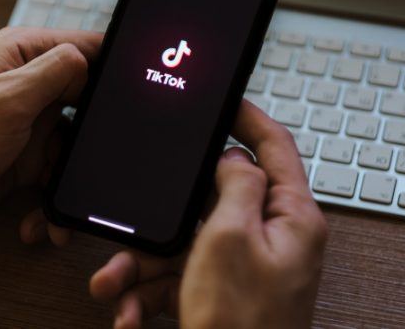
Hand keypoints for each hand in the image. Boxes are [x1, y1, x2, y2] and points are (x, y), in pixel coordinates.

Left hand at [0, 27, 101, 248]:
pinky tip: (42, 215)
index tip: (128, 94)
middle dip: (93, 129)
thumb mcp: (9, 99)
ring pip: (78, 138)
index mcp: (21, 54)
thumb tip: (90, 59)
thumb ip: (55, 71)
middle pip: (87, 96)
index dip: (109, 67)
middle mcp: (28, 83)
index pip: (83, 45)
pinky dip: (55, 192)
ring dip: (72, 169)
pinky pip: (60, 167)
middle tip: (96, 152)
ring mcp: (29, 120)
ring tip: (58, 193)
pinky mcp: (28, 154)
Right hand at [89, 102, 326, 328]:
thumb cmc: (242, 325)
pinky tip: (131, 313)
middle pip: (215, 199)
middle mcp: (272, 238)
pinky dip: (152, 293)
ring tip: (113, 283)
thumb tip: (233, 157)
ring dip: (145, 262)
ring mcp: (247, 267)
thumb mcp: (230, 238)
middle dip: (167, 212)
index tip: (223, 99)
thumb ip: (235, 185)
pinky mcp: (223, 293)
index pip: (275, 146)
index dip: (248, 116)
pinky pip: (182, 277)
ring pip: (187, 242)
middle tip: (140, 213)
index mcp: (291, 217)